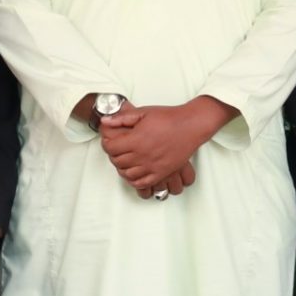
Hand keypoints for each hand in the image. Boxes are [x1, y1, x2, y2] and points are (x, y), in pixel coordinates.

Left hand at [99, 99, 226, 195]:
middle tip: (116, 149)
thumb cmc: (168, 117)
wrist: (190, 126)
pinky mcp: (161, 173)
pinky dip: (134, 180)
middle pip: (117, 161)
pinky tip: (135, 172)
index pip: (111, 148)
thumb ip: (122, 118)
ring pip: (127, 174)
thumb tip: (105, 121)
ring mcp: (152, 166)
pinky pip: (142, 183)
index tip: (109, 141)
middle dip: (113, 155)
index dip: (106, 144)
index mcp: (136, 140)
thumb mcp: (143, 112)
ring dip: (122, 168)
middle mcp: (142, 155)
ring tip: (125, 160)